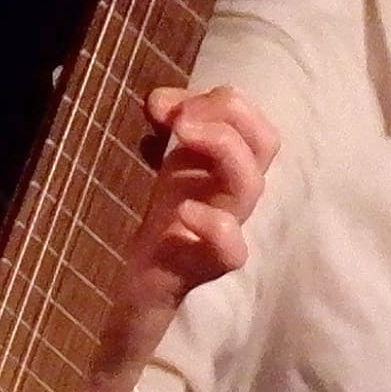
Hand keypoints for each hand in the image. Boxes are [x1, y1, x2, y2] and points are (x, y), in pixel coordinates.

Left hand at [84, 84, 278, 388]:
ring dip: (224, 149)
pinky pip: (234, 251)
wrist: (124, 290)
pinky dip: (216, 225)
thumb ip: (162, 123)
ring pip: (250, 187)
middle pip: (266, 145)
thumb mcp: (153, 163)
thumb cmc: (146, 222)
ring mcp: (218, 230)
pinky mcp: (199, 266)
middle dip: (229, 116)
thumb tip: (162, 101)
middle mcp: (226, 195)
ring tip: (185, 135)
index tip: (165, 105)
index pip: (252, 122)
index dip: (221, 102)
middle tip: (182, 118)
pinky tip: (184, 213)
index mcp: (218, 168)